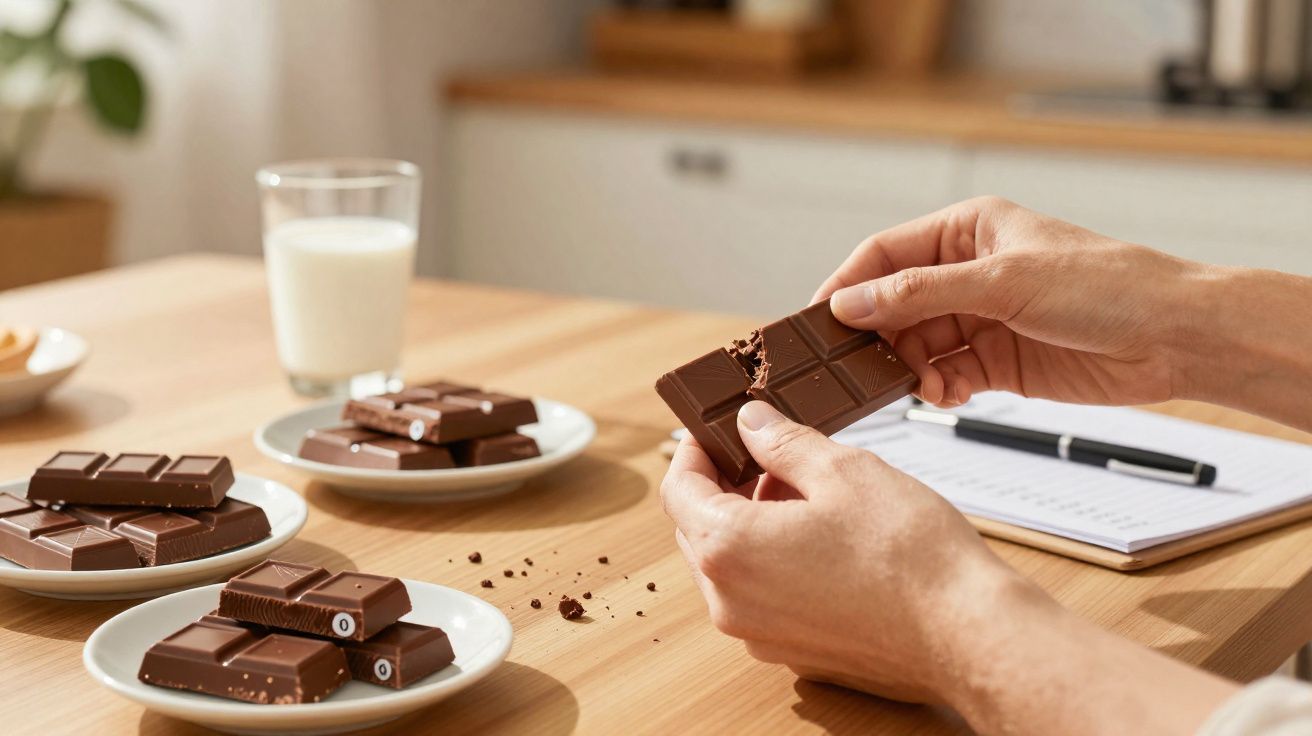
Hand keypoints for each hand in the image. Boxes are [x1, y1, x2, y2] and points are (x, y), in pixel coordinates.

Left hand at [660, 401, 1239, 734]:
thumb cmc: (911, 557)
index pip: (678, 488)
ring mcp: (759, 633)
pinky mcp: (792, 652)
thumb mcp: (842, 469)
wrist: (967, 634)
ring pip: (730, 563)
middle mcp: (731, 601)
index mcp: (728, 549)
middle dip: (725, 484)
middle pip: (698, 528)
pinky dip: (774, 561)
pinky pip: (761, 595)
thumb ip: (782, 442)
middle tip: (767, 452)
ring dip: (751, 521)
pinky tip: (821, 537)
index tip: (715, 429)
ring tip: (806, 491)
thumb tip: (751, 423)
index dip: (695, 449)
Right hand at [812, 197, 1206, 407]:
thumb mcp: (1002, 281)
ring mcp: (981, 319)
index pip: (884, 254)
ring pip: (915, 345)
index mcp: (966, 230)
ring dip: (908, 369)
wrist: (1174, 338)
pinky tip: (945, 396)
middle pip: (893, 305)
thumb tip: (850, 302)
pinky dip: (936, 389)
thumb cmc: (1107, 286)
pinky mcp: (996, 362)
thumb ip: (920, 293)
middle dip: (875, 337)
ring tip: (914, 386)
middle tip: (853, 368)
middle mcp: (968, 273)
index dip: (847, 286)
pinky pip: (944, 376)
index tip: (817, 323)